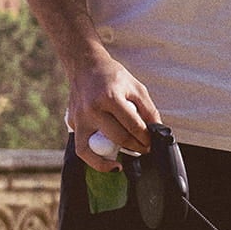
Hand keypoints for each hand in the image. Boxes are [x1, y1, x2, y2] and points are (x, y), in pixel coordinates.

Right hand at [68, 55, 160, 170]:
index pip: (133, 125)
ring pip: (94, 150)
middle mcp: (92, 109)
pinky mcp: (73, 124)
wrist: (84, 66)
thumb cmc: (111, 75)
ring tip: (124, 159)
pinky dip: (94, 160)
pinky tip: (108, 163)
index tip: (152, 142)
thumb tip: (157, 130)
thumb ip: (149, 109)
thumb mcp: (136, 87)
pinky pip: (82, 148)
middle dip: (136, 147)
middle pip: (118, 138)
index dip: (146, 137)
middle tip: (145, 148)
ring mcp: (80, 118)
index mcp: (110, 97)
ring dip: (113, 159)